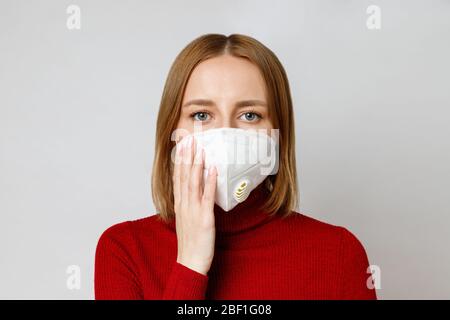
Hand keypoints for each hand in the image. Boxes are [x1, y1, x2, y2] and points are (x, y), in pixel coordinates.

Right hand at [173, 135, 217, 275]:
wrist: (190, 262)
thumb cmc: (190, 242)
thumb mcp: (186, 219)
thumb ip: (189, 204)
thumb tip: (194, 191)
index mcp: (179, 204)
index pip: (177, 177)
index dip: (179, 160)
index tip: (181, 145)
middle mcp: (184, 204)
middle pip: (184, 176)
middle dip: (187, 156)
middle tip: (189, 138)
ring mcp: (193, 210)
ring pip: (193, 182)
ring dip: (196, 164)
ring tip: (199, 148)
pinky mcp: (204, 218)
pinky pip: (207, 197)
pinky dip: (209, 182)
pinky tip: (212, 169)